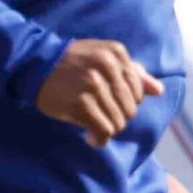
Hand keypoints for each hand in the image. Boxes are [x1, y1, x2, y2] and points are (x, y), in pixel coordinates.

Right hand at [35, 38, 161, 145]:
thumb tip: (159, 90)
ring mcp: (94, 86)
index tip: (107, 103)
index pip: (138, 91)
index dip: (125, 103)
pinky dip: (98, 139)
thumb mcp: (102, 57)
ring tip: (92, 123)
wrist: (32, 64)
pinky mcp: (81, 104)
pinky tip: (89, 136)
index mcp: (116, 53)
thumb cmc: (70, 62)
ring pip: (118, 122)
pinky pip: (103, 132)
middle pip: (130, 109)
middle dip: (116, 117)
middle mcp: (107, 67)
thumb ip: (133, 72)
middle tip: (97, 114)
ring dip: (106, 129)